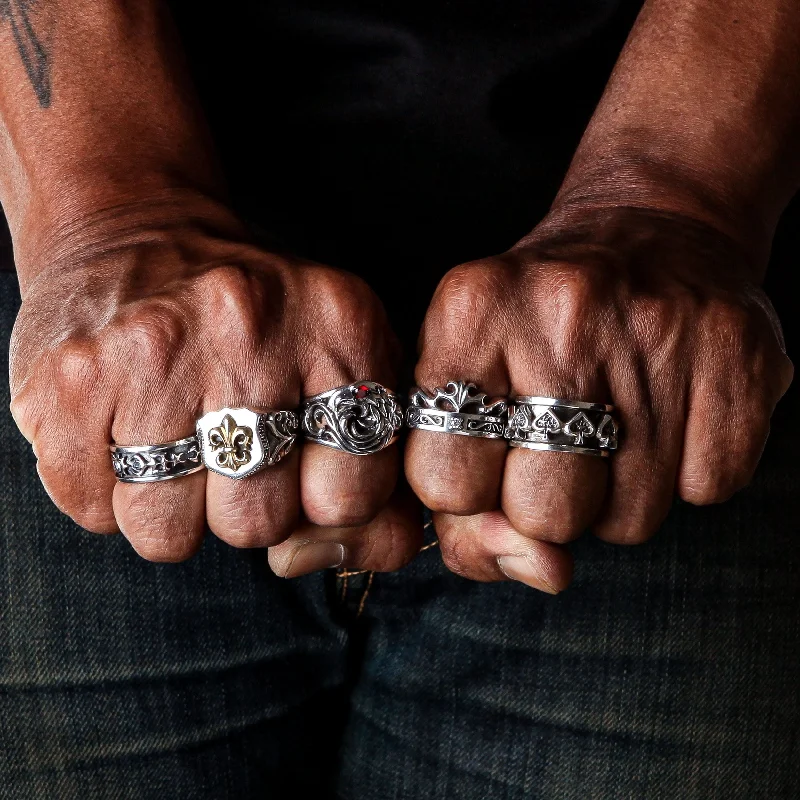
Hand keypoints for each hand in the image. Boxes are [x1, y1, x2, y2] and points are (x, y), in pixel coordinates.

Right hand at [9, 201, 422, 568]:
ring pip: (166, 533)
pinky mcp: (68, 376)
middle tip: (233, 454)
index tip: (304, 472)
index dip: (324, 503)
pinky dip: (109, 495)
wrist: (138, 232)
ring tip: (177, 445)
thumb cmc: (259, 320)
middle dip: (246, 510)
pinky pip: (93, 510)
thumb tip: (379, 552)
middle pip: (255, 522)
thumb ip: (383, 466)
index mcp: (340, 326)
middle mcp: (249, 331)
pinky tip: (125, 435)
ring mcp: (152, 352)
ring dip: (173, 511)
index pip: (349, 496)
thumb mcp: (345, 358)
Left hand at [405, 205, 792, 591]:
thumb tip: (532, 568)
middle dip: (546, 503)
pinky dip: (687, 473)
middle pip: (543, 512)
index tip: (486, 461)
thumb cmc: (538, 323)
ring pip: (629, 520)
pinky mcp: (740, 351)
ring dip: (617, 495)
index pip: (445, 482)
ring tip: (616, 424)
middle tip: (558, 447)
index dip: (467, 492)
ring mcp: (657, 330)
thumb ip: (456, 490)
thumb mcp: (466, 374)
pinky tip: (671, 414)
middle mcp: (561, 312)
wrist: (651, 227)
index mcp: (470, 312)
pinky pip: (707, 491)